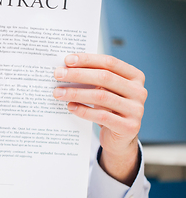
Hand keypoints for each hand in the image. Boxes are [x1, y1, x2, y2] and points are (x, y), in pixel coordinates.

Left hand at [52, 54, 147, 184]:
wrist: (119, 138)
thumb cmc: (109, 108)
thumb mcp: (105, 90)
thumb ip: (93, 78)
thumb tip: (66, 68)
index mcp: (135, 77)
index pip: (110, 62)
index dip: (88, 59)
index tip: (67, 60)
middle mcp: (139, 91)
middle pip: (105, 77)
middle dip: (78, 75)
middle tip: (58, 74)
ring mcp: (136, 110)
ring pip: (101, 96)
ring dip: (76, 93)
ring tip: (58, 92)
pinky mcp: (129, 127)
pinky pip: (102, 116)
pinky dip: (83, 110)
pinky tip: (70, 107)